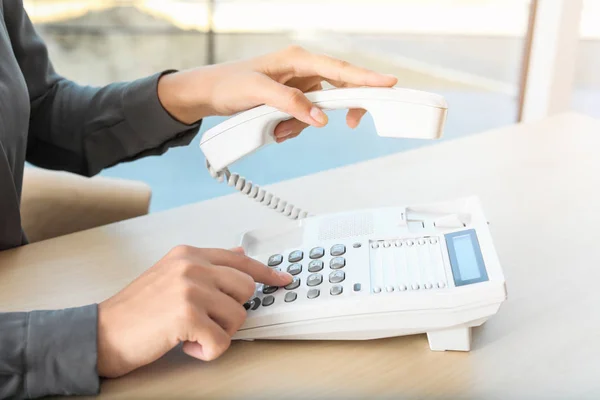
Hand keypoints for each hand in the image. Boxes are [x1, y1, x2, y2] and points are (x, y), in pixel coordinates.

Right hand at [96, 245, 291, 377]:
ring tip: (190, 332)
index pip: (240, 260)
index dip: (266, 273)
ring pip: (238, 316)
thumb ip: (206, 265)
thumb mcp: (171, 275)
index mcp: (189, 254)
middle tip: (205, 320)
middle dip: (231, 312)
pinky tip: (184, 343)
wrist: (101, 333)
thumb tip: (240, 254)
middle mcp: (192, 266)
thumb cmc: (136, 310)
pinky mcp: (187, 314)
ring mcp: (190, 288)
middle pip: (245, 289)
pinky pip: (222, 341)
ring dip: (218, 333)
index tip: (282, 280)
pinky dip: (206, 351)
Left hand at [157, 45, 396, 141]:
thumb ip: (291, 103)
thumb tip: (320, 117)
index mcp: (297, 59)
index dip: (365, 77)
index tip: (388, 83)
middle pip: (339, 88)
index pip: (339, 69)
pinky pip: (305, 116)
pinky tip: (276, 130)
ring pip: (321, 108)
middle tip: (353, 123)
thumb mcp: (258, 92)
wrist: (209, 94)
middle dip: (343, 107)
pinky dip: (295, 127)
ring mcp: (298, 85)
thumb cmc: (229, 84)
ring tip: (279, 130)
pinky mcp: (291, 99)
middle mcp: (302, 70)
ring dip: (305, 125)